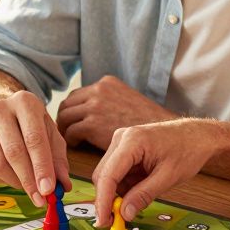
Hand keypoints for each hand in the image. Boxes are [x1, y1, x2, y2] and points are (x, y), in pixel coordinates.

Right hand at [0, 90, 69, 206]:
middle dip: (29, 180)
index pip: (34, 139)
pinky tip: (11, 177)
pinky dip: (1, 181)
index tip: (49, 190)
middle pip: (13, 152)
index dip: (42, 167)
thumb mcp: (51, 136)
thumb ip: (58, 160)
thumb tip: (62, 186)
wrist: (5, 115)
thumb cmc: (32, 126)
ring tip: (28, 186)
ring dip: (15, 183)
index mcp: (24, 102)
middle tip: (40, 198)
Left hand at [57, 75, 176, 149]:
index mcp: (106, 83)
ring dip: (65, 130)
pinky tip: (78, 146)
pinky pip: (71, 132)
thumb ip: (109, 102)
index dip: (73, 109)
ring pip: (65, 118)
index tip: (72, 121)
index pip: (77, 94)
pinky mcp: (93, 124)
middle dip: (64, 119)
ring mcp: (95, 106)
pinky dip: (71, 140)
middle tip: (66, 132)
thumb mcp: (127, 101)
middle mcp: (98, 91)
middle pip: (67, 104)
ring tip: (71, 141)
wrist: (165, 132)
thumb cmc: (147, 123)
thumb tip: (95, 112)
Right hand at [91, 119, 215, 226]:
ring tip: (136, 203)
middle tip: (116, 220)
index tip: (103, 221)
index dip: (103, 201)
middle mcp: (121, 139)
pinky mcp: (125, 149)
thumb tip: (125, 213)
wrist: (198, 136)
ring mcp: (122, 143)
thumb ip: (144, 195)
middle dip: (107, 199)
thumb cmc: (188, 149)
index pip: (108, 175)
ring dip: (117, 193)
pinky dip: (125, 187)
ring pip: (108, 176)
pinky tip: (139, 190)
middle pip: (103, 175)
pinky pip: (118, 173)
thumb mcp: (168, 177)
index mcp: (132, 141)